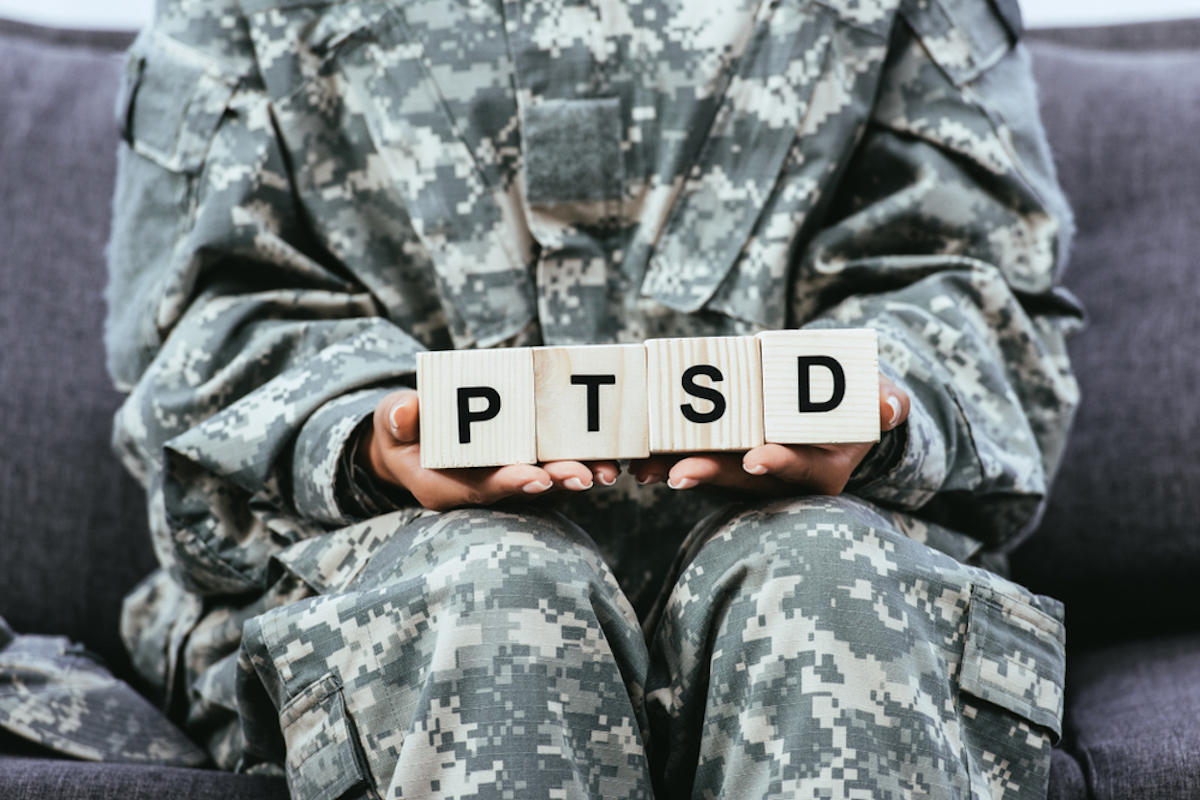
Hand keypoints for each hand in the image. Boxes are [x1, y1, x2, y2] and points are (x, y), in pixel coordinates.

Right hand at [360, 390, 619, 511]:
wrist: (419, 443)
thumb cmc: (406, 429)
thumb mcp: (391, 420)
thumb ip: (397, 416)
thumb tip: (404, 413)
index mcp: (442, 487)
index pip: (478, 490)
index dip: (508, 484)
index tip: (536, 476)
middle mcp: (479, 493)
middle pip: (521, 492)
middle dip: (554, 482)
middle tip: (585, 475)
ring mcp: (505, 487)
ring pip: (546, 486)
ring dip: (576, 477)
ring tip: (605, 470)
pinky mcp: (525, 475)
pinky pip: (555, 472)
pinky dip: (580, 463)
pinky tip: (608, 457)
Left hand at [628, 373, 908, 496]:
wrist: (837, 408)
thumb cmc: (861, 402)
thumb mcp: (881, 398)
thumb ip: (886, 401)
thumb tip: (890, 408)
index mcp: (824, 468)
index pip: (799, 468)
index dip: (779, 463)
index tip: (757, 457)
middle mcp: (783, 478)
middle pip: (745, 479)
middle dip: (712, 474)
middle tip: (679, 472)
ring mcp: (753, 473)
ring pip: (714, 474)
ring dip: (679, 470)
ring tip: (646, 470)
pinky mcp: (728, 461)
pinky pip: (698, 460)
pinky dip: (671, 459)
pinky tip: (640, 458)